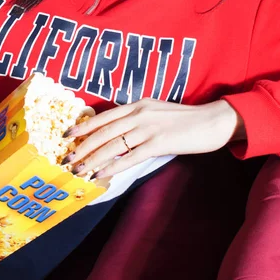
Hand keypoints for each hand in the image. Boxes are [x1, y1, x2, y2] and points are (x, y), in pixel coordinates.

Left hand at [64, 98, 243, 178]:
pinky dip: (114, 167)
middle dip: (83, 147)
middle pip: (104, 131)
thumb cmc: (185, 120)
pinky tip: (102, 175)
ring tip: (80, 170)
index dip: (84, 126)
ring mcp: (149, 128)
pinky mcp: (159, 143)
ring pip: (113, 145)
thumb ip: (138, 119)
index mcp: (138, 105)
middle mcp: (139, 113)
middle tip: (67, 159)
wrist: (213, 121)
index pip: (104, 116)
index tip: (67, 135)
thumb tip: (117, 134)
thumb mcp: (156, 112)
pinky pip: (131, 157)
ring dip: (93, 159)